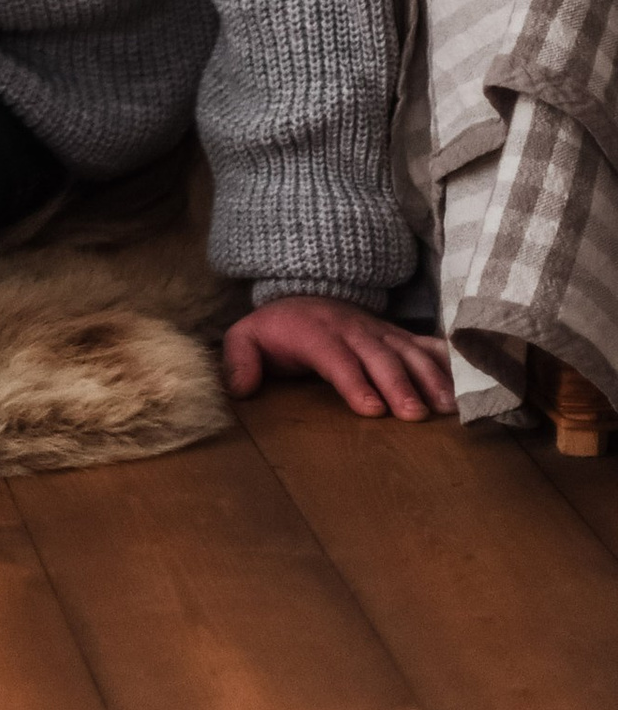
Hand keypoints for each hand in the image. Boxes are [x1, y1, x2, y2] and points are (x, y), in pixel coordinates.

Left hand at [223, 293, 454, 419]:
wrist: (304, 293)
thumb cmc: (277, 328)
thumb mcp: (246, 336)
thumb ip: (239, 359)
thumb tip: (239, 389)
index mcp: (315, 331)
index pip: (334, 356)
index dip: (353, 380)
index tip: (371, 409)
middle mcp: (352, 328)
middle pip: (378, 355)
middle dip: (398, 383)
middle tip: (415, 415)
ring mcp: (380, 330)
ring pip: (408, 350)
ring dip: (430, 377)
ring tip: (448, 408)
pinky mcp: (398, 336)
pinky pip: (427, 345)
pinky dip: (449, 360)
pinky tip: (470, 379)